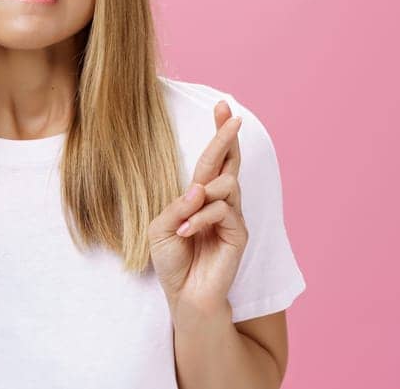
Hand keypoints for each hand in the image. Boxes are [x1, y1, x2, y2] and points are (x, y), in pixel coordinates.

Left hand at [148, 100, 247, 313]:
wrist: (184, 292)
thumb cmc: (172, 259)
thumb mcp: (161, 228)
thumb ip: (176, 206)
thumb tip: (199, 189)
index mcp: (199, 195)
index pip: (213, 159)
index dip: (220, 134)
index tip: (223, 106)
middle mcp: (219, 201)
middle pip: (229, 161)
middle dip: (228, 137)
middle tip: (233, 116)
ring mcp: (231, 216)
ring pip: (227, 185)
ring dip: (203, 196)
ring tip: (185, 220)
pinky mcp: (239, 233)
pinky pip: (223, 211)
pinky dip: (201, 218)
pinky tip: (187, 232)